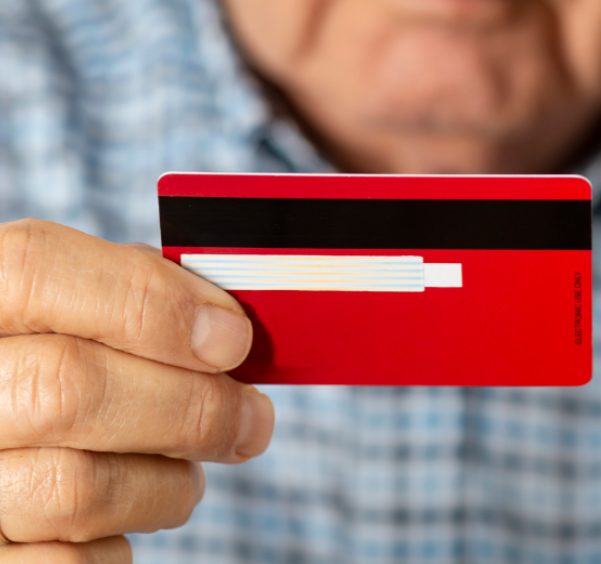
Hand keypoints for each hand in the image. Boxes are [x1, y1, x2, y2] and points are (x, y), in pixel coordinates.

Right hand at [0, 220, 273, 561]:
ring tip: (188, 471)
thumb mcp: (68, 310)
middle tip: (254, 420)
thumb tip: (222, 329)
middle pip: (69, 389)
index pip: (37, 271)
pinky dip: (121, 543)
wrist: (2, 432)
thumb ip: (129, 297)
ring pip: (77, 488)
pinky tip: (130, 512)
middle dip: (194, 408)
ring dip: (169, 484)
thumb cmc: (49, 366)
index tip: (233, 339)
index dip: (152, 304)